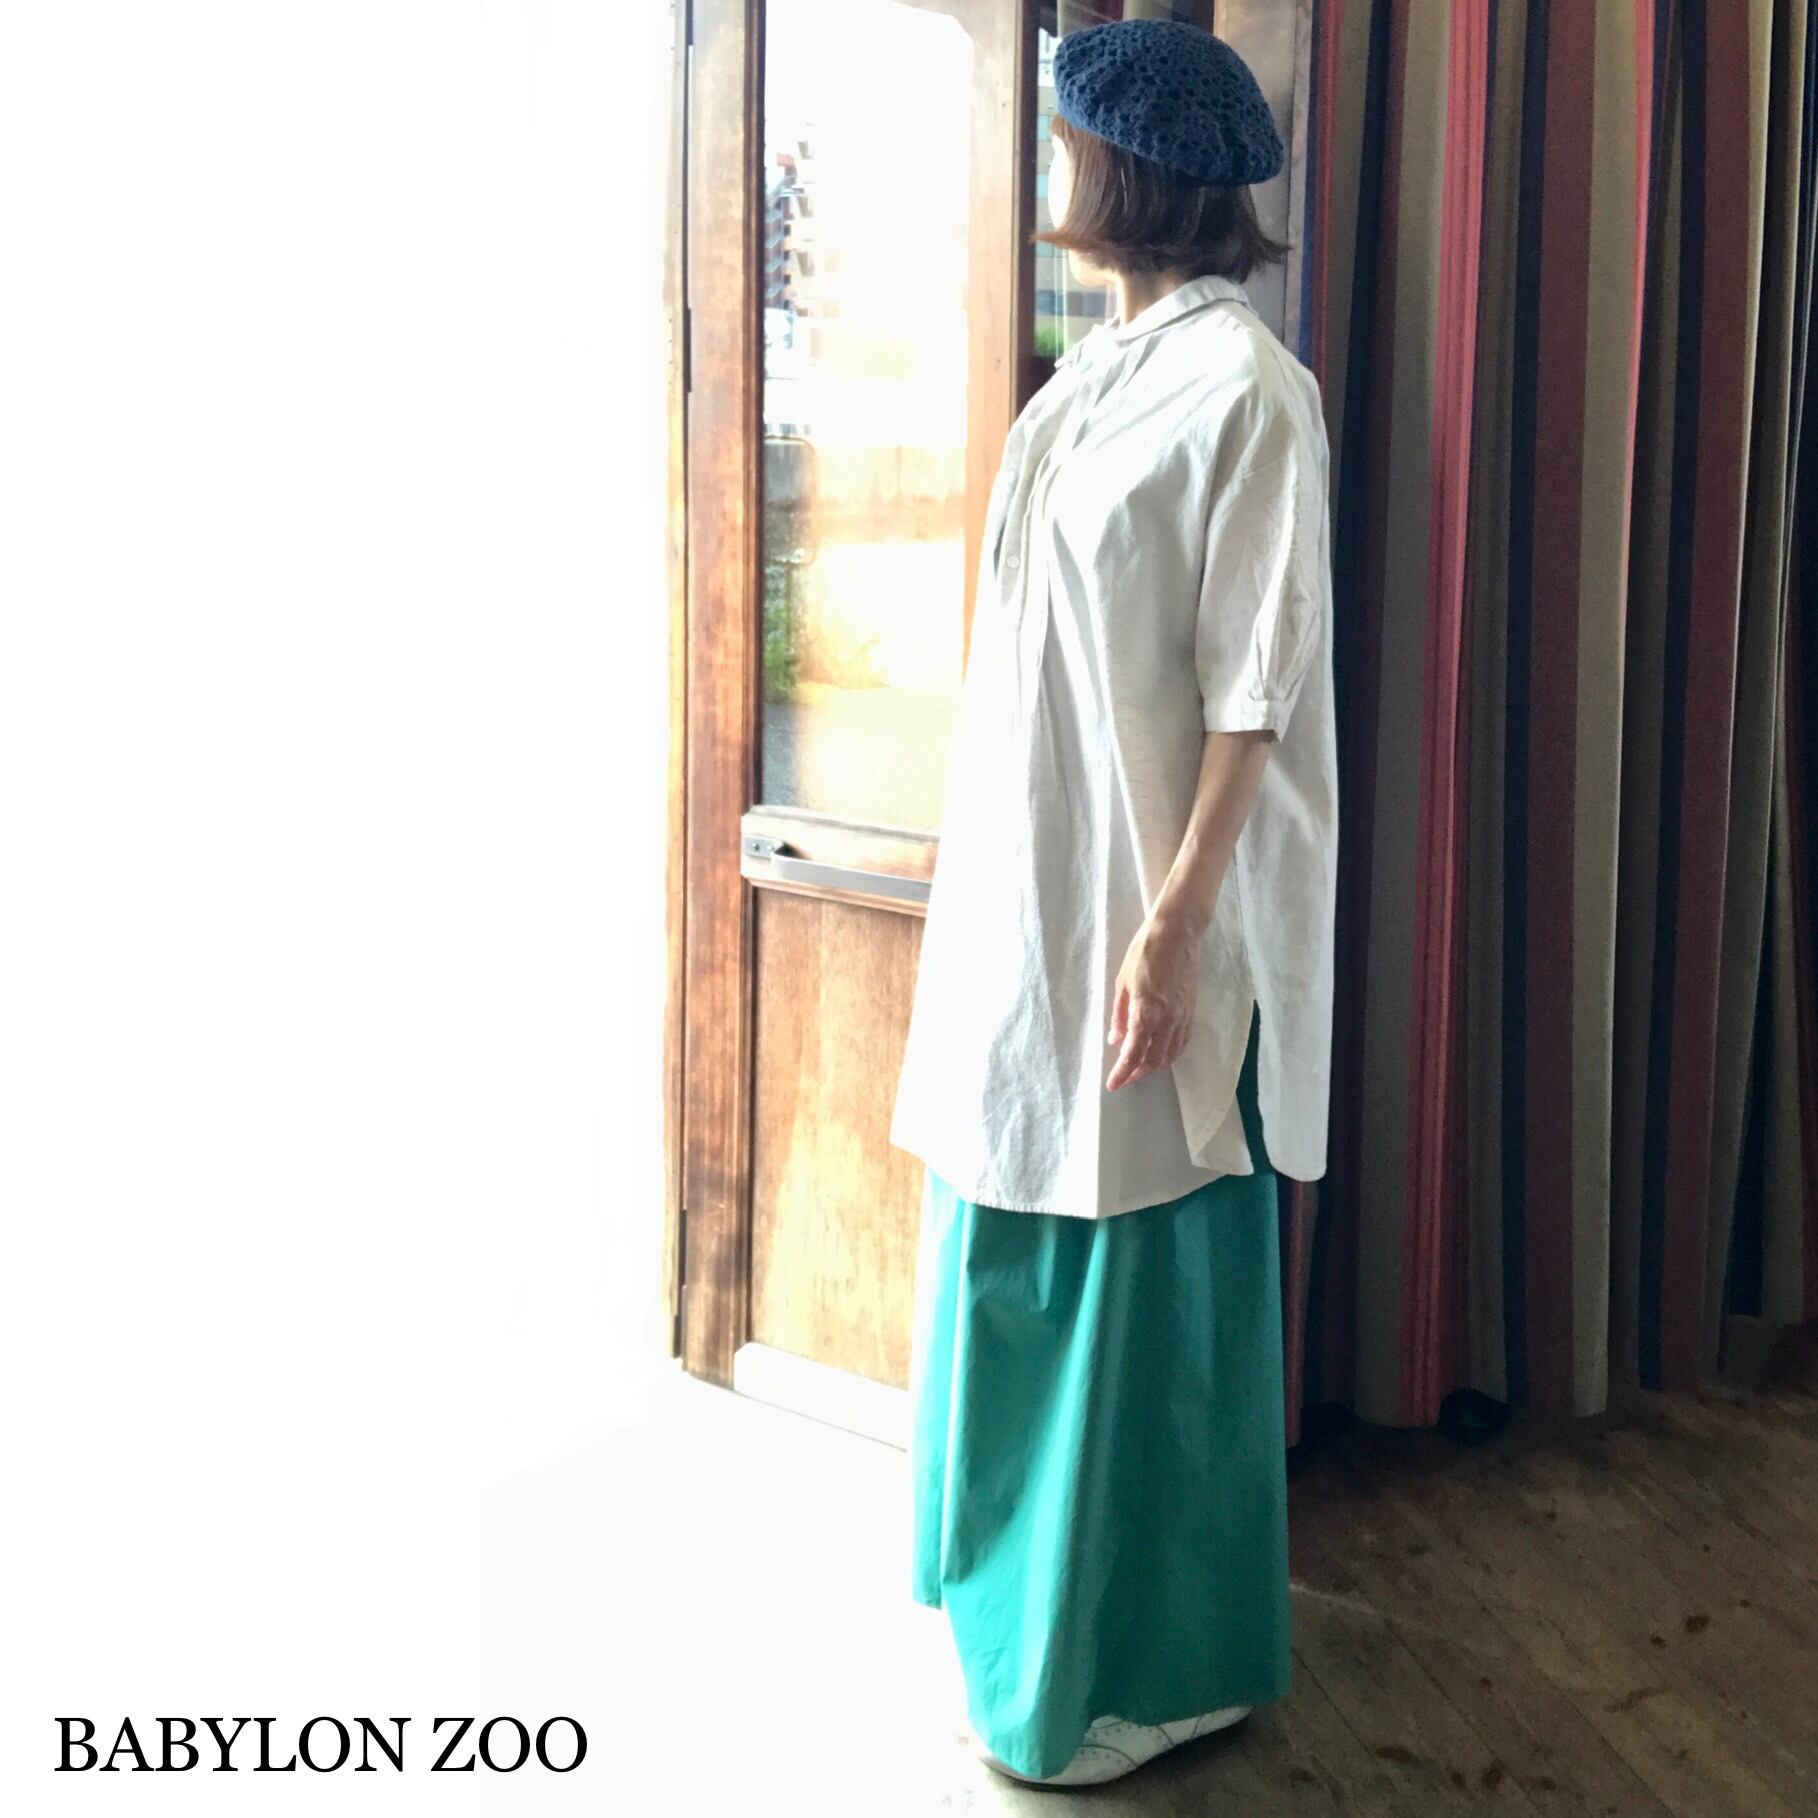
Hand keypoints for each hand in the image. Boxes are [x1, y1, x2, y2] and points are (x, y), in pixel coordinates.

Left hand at [1105, 912, 1199, 1090]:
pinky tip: (1161, 1052)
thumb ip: (1119, 1014)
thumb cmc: (1144, 952)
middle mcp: (1166, 1020)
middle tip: (1124, 1077)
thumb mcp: (1122, 982)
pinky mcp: (1191, 1011)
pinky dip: (1170, 1053)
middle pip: (1153, 1060)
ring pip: (1170, 1054)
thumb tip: (1115, 1039)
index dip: (1122, 1073)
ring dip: (1154, 1066)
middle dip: (1137, 1073)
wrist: (1177, 933)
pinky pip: (1182, 1042)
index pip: (1132, 1054)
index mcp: (1145, 1013)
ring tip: (1140, 1067)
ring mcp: (1182, 1017)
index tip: (1113, 1085)